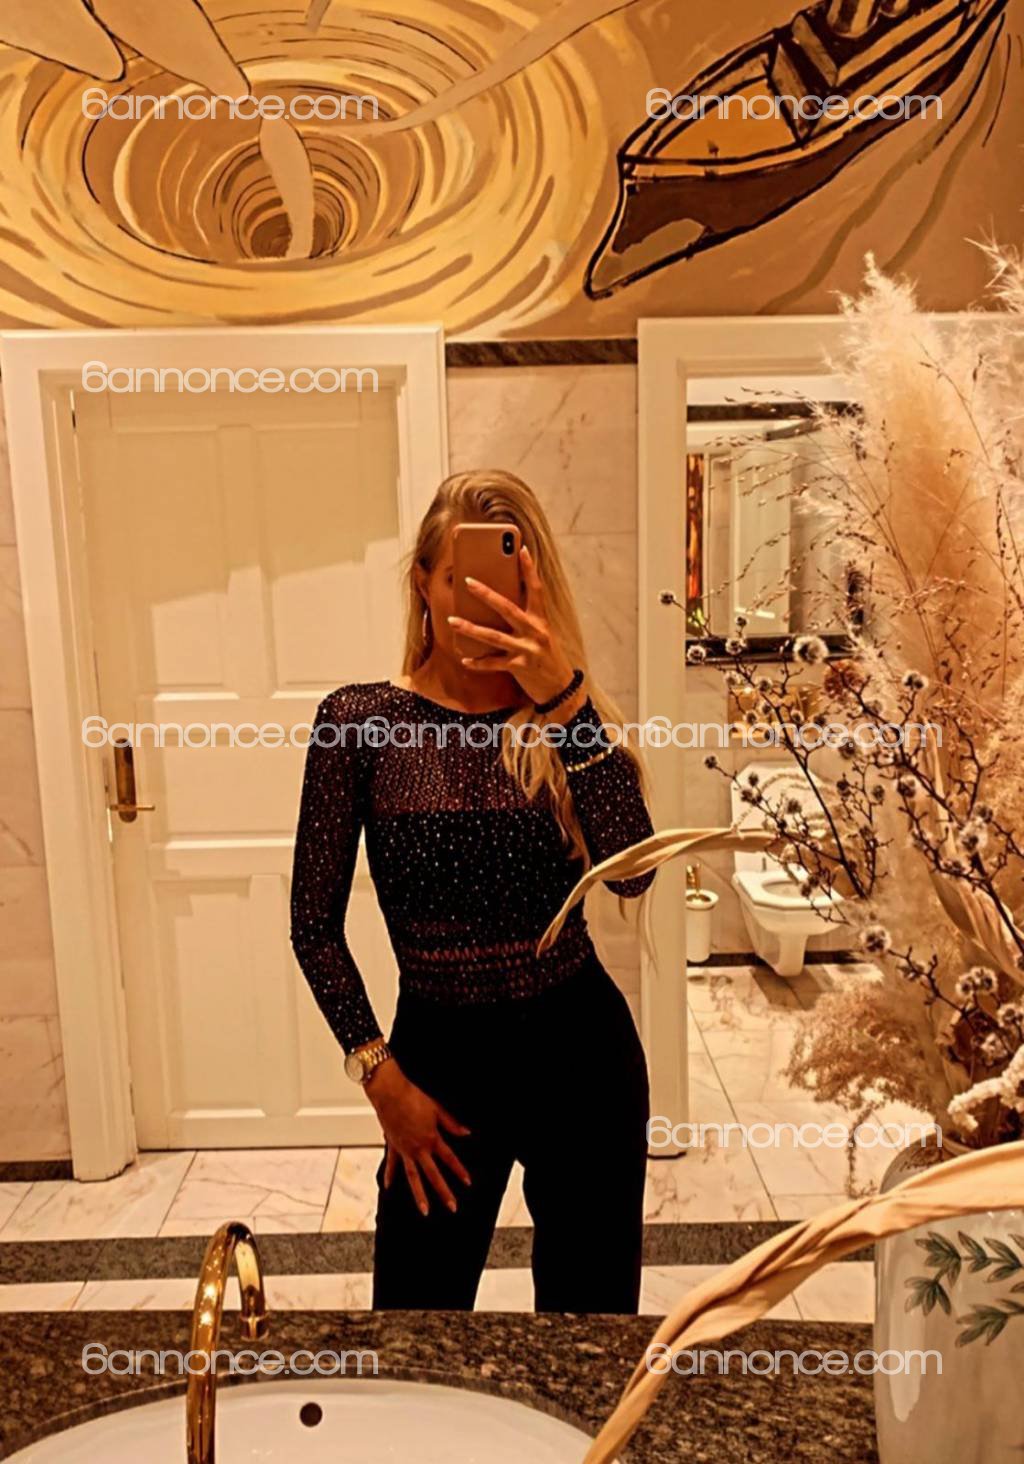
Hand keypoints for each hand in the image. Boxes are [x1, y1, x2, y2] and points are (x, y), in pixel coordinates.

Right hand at [365, 1059, 471, 1215]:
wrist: (390, 1092)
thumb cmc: (413, 1097)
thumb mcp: (437, 1109)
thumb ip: (452, 1124)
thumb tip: (466, 1132)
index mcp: (431, 1139)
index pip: (449, 1159)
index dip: (460, 1171)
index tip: (468, 1183)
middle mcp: (418, 1148)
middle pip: (433, 1175)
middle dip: (444, 1192)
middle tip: (452, 1207)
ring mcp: (404, 1150)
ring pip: (413, 1177)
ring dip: (419, 1195)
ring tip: (425, 1210)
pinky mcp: (393, 1146)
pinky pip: (392, 1164)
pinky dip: (390, 1176)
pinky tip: (389, 1188)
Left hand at [446, 543, 578, 708]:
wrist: (560, 689)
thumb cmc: (547, 658)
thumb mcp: (541, 635)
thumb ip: (525, 620)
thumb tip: (498, 605)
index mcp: (541, 620)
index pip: (536, 589)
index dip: (529, 569)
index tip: (521, 548)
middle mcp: (535, 631)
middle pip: (507, 608)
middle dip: (486, 594)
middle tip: (467, 581)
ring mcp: (528, 650)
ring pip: (494, 636)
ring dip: (470, 628)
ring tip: (452, 621)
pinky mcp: (520, 668)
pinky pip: (494, 663)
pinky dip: (478, 662)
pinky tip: (465, 659)